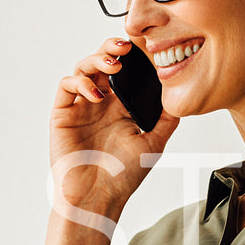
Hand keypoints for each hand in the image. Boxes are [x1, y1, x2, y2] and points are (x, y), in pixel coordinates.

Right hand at [49, 39, 179, 214]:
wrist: (97, 198)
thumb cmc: (121, 177)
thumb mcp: (153, 145)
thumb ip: (166, 120)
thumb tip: (181, 98)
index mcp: (121, 108)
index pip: (125, 72)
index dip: (132, 56)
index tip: (145, 46)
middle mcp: (100, 104)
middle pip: (103, 63)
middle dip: (113, 48)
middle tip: (126, 46)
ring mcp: (81, 108)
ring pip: (84, 68)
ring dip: (97, 60)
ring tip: (113, 65)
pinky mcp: (63, 115)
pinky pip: (66, 87)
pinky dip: (80, 82)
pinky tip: (96, 93)